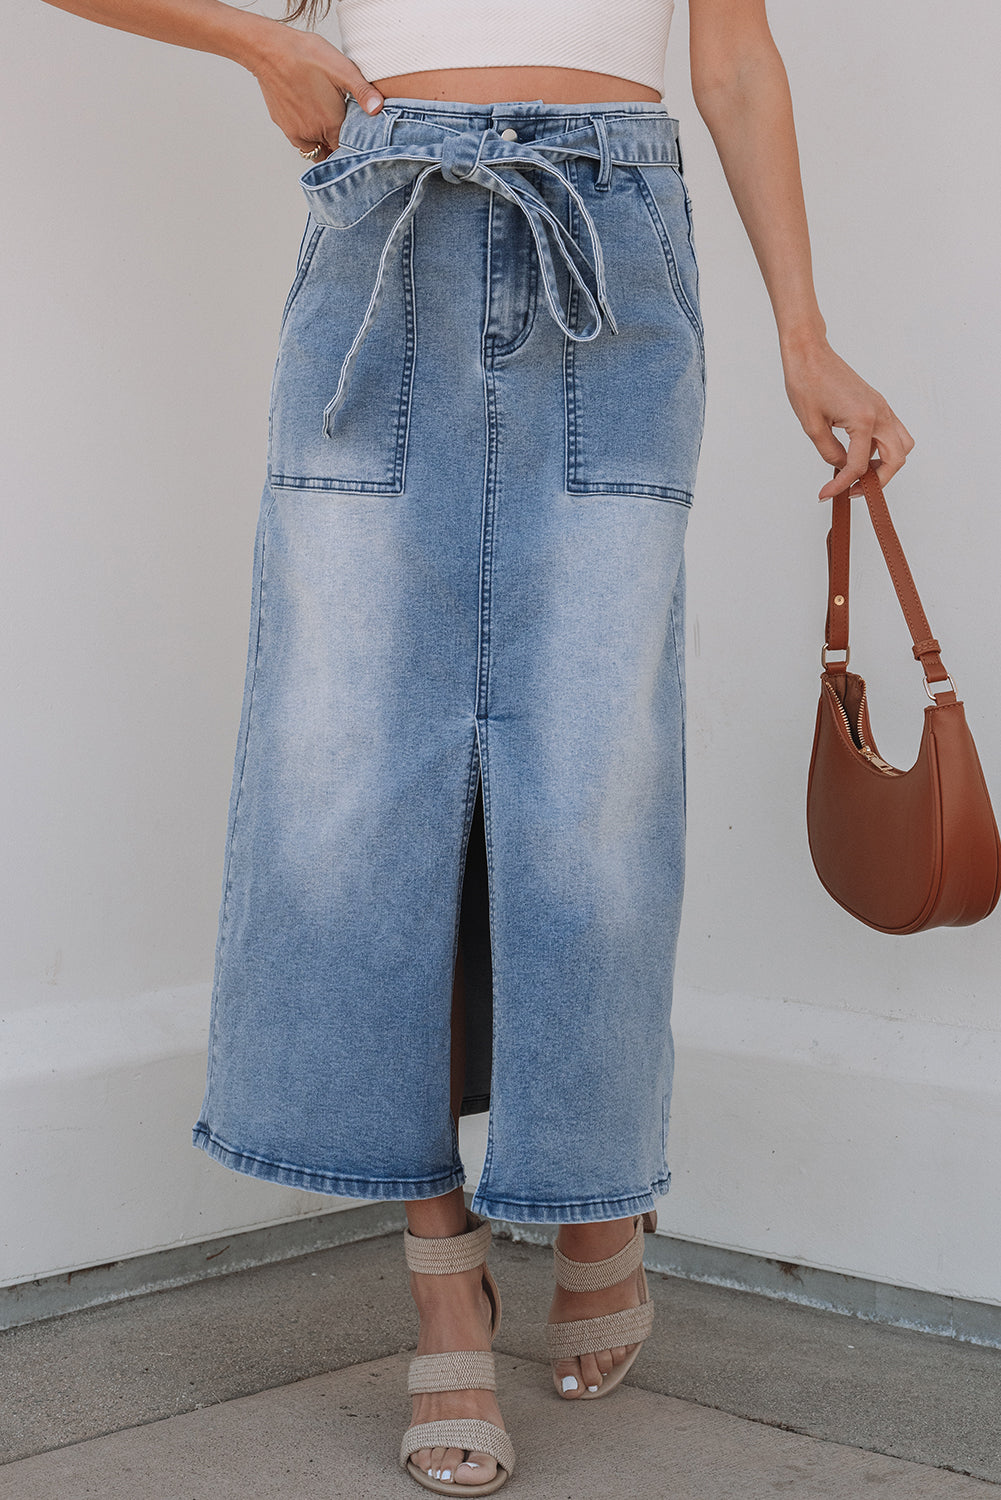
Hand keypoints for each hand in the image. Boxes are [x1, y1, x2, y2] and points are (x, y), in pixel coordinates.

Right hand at [245, 22, 382, 159]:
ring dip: (322, 142)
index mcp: (330, 125)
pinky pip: (299, 139)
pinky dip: (307, 134)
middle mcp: (312, 134)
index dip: (354, 146)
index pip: (347, 150)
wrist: (269, 50)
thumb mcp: (342, 69)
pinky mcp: (283, 124)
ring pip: (314, 149)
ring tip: (327, 124)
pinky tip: (310, 114)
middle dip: (338, 146)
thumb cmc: (305, 56)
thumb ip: (362, 91)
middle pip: (330, 152)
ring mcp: (295, 132)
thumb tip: (378, 108)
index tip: (358, 139)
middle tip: (344, 132)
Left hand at [780, 333, 914, 500]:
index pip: (859, 465)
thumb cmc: (807, 382)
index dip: (842, 485)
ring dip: (886, 464)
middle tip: (853, 490)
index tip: (827, 494)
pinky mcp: (877, 405)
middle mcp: (880, 413)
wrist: (810, 353)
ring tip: (860, 474)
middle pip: (896, 459)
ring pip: (901, 445)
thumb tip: (840, 467)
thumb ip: (829, 452)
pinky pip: (892, 432)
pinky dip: (883, 449)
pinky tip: (859, 455)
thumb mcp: (812, 426)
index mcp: (864, 419)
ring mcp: (882, 408)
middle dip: (877, 481)